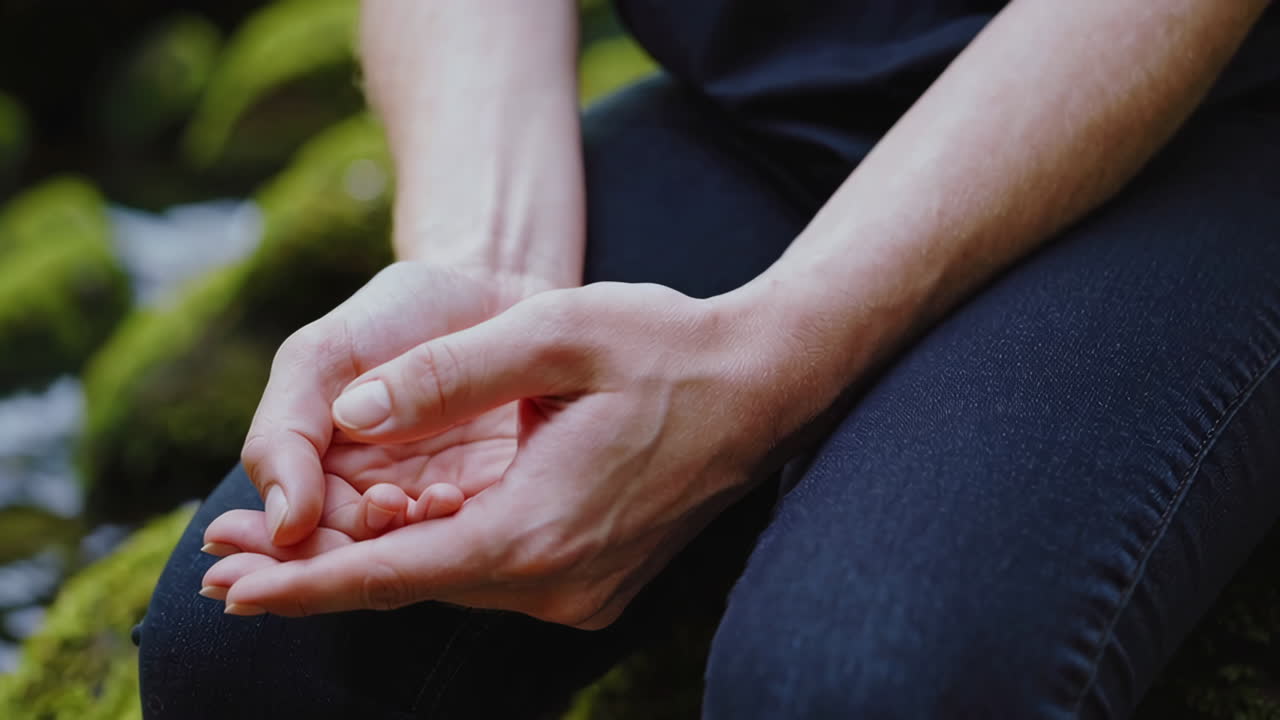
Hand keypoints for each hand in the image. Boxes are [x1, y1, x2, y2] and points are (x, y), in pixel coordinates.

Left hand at [203, 282, 801, 627]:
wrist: (765, 382)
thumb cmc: (666, 346)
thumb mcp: (554, 334)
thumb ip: (445, 373)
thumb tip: (348, 412)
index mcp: (539, 529)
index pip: (394, 573)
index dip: (303, 583)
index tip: (230, 590)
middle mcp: (558, 581)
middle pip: (412, 584)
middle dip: (318, 571)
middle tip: (224, 561)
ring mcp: (581, 588)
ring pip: (449, 577)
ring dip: (373, 559)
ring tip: (284, 545)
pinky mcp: (595, 579)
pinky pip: (491, 569)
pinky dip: (434, 548)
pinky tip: (389, 524)